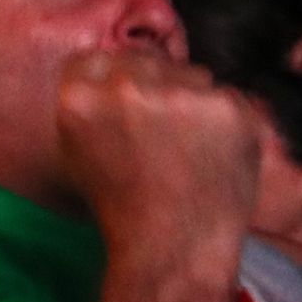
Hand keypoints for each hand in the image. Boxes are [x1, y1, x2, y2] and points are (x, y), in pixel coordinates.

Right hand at [56, 49, 257, 256]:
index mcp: (79, 98)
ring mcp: (181, 92)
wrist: (173, 241)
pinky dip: (222, 121)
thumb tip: (103, 81)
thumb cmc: (119, 206)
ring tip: (187, 145)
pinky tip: (212, 153)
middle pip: (142, 61)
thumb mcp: (75, 155)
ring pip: (188, 74)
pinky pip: (224, 98)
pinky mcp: (227, 104)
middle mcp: (127, 86)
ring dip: (188, 98)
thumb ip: (85, 110)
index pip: (93, 60)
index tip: (120, 100)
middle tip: (158, 128)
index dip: (108, 79)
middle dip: (150, 85)